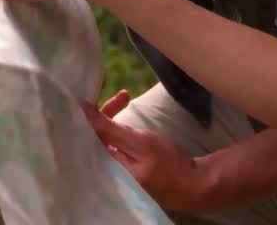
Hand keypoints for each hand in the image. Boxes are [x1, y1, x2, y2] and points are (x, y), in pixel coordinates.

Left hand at [81, 99, 214, 212]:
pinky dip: (119, 131)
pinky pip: (114, 147)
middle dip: (106, 112)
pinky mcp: (126, 170)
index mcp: (102, 166)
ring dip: (112, 119)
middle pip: (95, 136)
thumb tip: (81, 109)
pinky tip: (125, 123)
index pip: (87, 133)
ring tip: (122, 100)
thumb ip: (109, 128)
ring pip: (105, 140)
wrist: (195, 186)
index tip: (102, 91)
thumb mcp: (139, 143)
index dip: (92, 110)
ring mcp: (115, 171)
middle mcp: (104, 170)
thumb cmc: (168, 165)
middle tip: (124, 95)